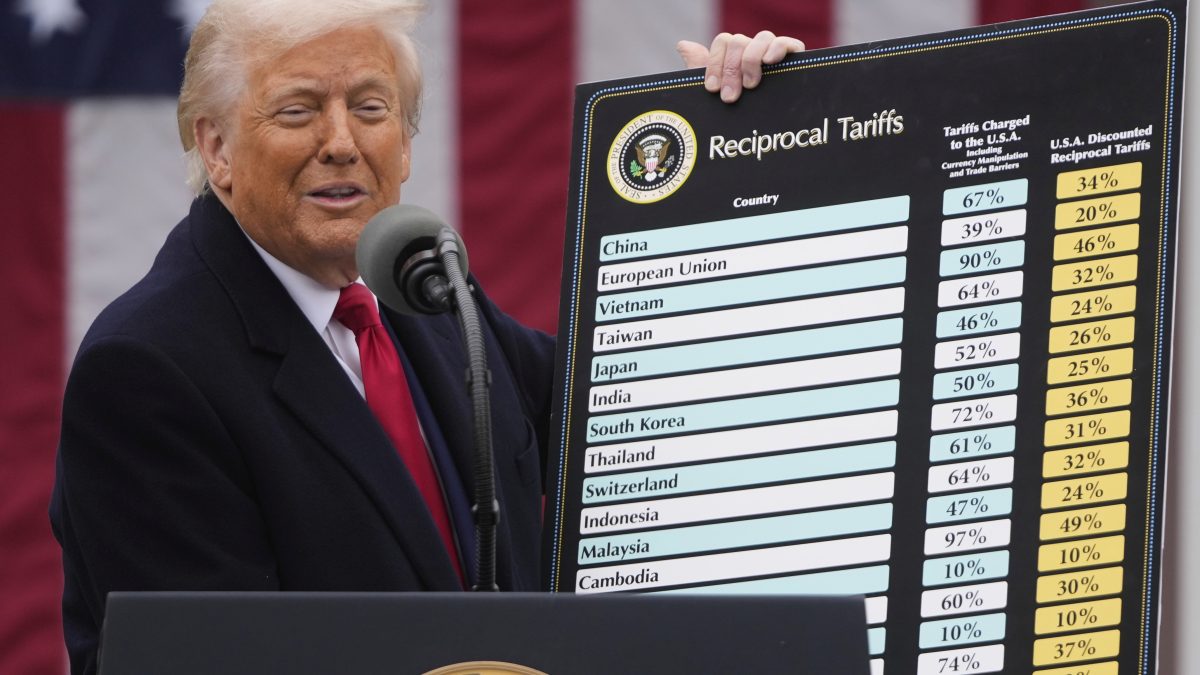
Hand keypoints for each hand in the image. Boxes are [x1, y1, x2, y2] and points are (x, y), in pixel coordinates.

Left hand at [676, 31, 804, 102]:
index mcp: (735, 55)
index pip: (723, 42)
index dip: (715, 63)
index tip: (712, 88)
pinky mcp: (794, 59)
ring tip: (751, 85)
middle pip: (739, 40)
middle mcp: (754, 50)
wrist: (770, 134)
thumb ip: (700, 69)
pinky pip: (786, 42)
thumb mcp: (718, 94)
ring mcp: (774, 53)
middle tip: (730, 97)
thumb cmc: (741, 112)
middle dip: (731, 70)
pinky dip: (777, 48)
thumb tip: (682, 45)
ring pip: (762, 37)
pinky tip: (770, 62)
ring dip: (751, 60)